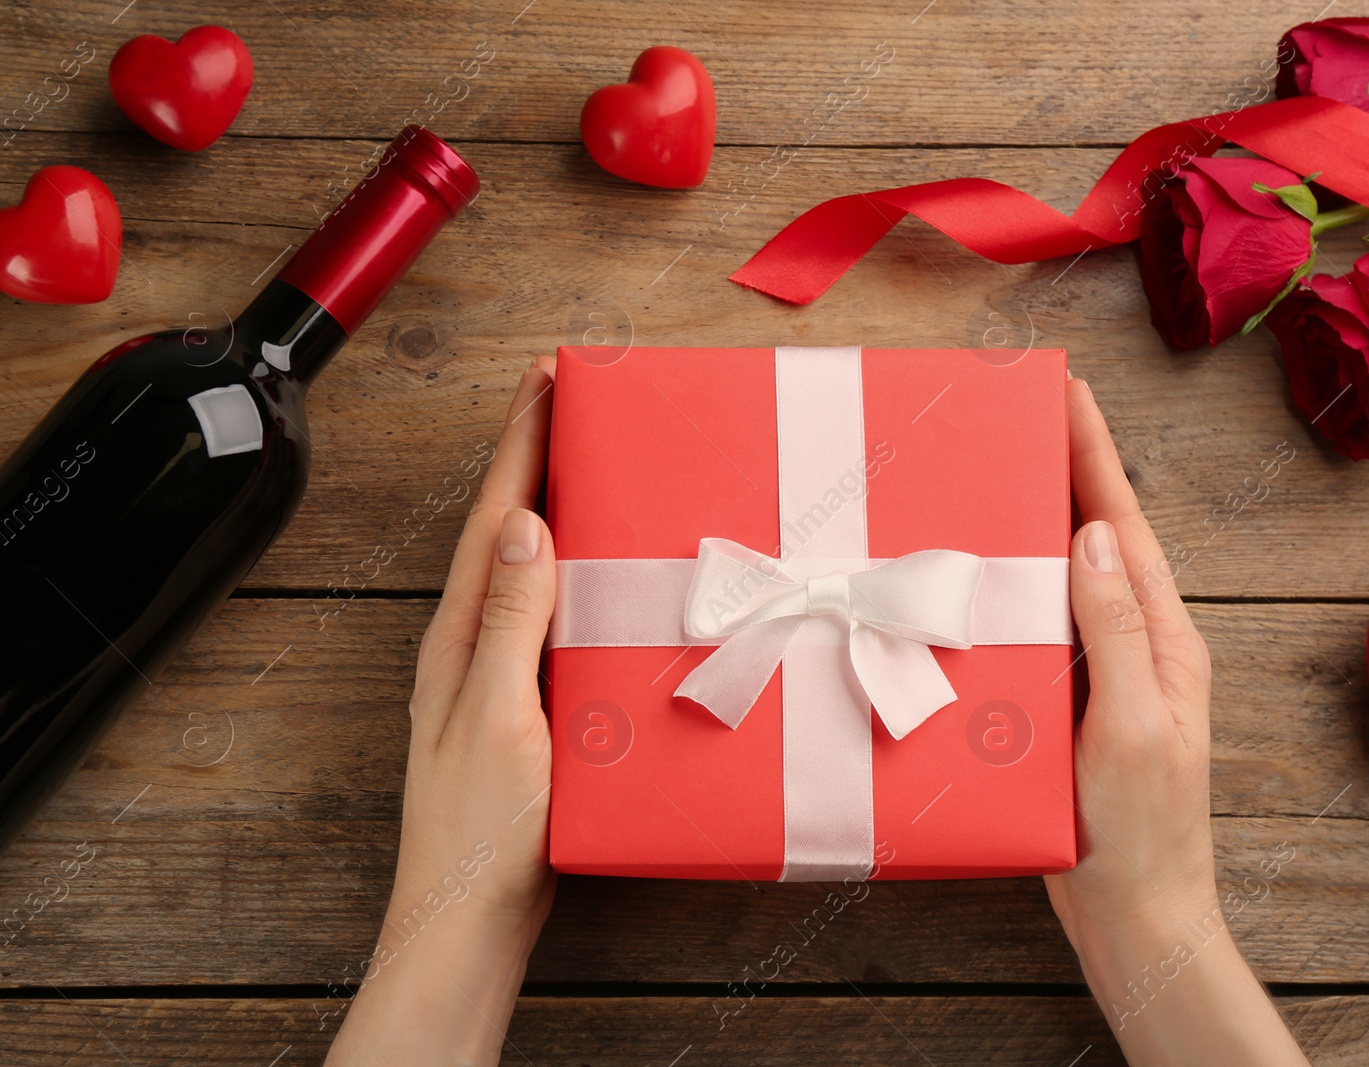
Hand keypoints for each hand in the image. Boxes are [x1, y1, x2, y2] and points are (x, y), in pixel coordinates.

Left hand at [327, 356, 557, 1066]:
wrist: (471, 915)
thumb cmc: (480, 831)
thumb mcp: (498, 720)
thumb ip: (509, 624)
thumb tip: (521, 523)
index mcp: (462, 635)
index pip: (494, 516)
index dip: (521, 442)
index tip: (549, 375)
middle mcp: (476, 641)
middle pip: (509, 526)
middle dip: (539, 453)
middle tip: (578, 394)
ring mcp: (502, 671)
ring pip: (534, 566)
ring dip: (560, 503)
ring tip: (599, 457)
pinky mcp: (533, 701)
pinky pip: (557, 614)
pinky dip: (581, 571)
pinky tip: (612, 572)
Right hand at [1045, 377, 1307, 1066]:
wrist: (1132, 916)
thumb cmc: (1144, 829)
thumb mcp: (1135, 723)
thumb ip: (1116, 630)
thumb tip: (1093, 534)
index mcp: (1162, 638)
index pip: (1123, 526)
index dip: (1094, 455)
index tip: (1066, 391)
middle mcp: (1132, 644)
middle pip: (1091, 539)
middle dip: (1057, 471)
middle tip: (1011, 415)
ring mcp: (1098, 674)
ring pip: (1057, 582)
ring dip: (1025, 526)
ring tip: (983, 474)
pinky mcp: (1063, 706)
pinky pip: (1032, 631)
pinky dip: (1004, 593)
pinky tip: (970, 580)